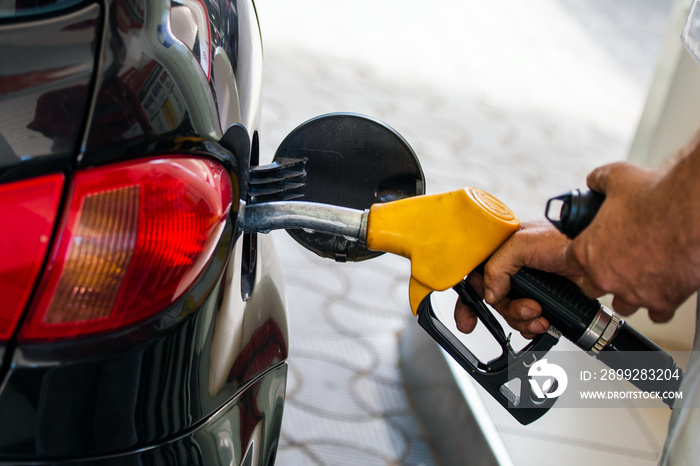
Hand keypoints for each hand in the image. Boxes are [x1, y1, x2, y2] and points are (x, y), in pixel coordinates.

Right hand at [454, 218, 579, 337]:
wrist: (596, 257)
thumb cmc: (564, 238)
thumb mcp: (521, 244)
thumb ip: (497, 266)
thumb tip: (488, 294)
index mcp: (502, 252)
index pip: (476, 277)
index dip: (469, 300)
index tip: (468, 320)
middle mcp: (513, 270)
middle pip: (494, 301)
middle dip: (508, 310)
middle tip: (526, 308)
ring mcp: (529, 286)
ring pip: (511, 314)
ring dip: (523, 319)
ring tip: (540, 314)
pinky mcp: (544, 299)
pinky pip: (528, 321)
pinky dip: (534, 326)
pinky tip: (543, 322)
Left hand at [566, 161, 699, 321]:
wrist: (692, 210)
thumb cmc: (656, 194)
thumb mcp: (616, 178)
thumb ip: (598, 181)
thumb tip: (594, 181)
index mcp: (587, 251)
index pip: (570, 261)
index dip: (580, 255)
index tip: (590, 251)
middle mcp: (605, 276)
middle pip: (591, 287)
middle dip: (600, 277)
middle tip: (615, 264)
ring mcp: (634, 292)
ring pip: (623, 304)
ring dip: (628, 293)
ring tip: (638, 278)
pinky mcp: (662, 301)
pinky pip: (656, 313)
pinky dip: (659, 304)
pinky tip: (661, 291)